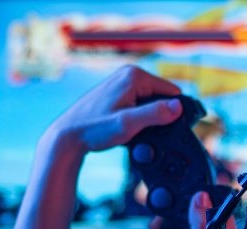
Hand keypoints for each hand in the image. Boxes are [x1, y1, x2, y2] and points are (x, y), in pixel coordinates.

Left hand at [46, 65, 182, 154]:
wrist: (67, 136)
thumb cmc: (93, 129)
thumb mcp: (128, 124)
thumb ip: (154, 114)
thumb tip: (178, 107)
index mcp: (134, 75)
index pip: (172, 92)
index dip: (173, 113)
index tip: (165, 130)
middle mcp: (129, 74)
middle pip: (161, 98)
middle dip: (159, 117)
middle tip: (145, 134)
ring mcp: (122, 83)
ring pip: (151, 104)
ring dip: (148, 121)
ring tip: (133, 133)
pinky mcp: (117, 94)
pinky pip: (139, 106)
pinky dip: (138, 120)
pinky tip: (127, 131)